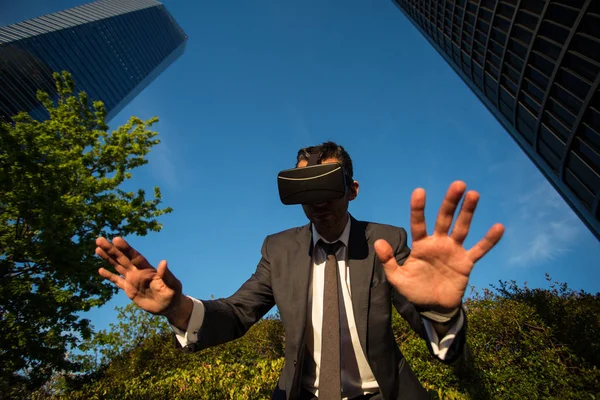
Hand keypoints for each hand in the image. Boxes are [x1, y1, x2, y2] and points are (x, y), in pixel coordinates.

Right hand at [96, 237, 185, 317]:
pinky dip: (109, 276)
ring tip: (97, 248)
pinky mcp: (129, 290)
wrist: (169, 307)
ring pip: (118, 266)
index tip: (116, 239)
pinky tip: (100, 270)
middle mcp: (138, 272)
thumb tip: (164, 262)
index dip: (126, 248)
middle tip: (99, 239)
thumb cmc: (173, 295)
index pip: (134, 257)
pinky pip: (117, 281)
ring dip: (108, 258)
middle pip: (122, 258)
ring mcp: (133, 280)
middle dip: (111, 249)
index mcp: (147, 269)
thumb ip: (167, 275)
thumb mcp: (173, 286)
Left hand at [375, 181, 503, 310]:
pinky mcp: (466, 262)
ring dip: (468, 212)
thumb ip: (388, 261)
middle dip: (450, 202)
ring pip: (462, 228)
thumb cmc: (414, 290)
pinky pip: (479, 250)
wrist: (433, 307)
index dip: (418, 208)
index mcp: (421, 245)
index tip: (419, 191)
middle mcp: (438, 243)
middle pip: (444, 218)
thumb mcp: (397, 278)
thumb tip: (378, 242)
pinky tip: (498, 227)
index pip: (418, 223)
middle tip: (458, 184)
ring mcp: (453, 251)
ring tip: (474, 194)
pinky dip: (489, 240)